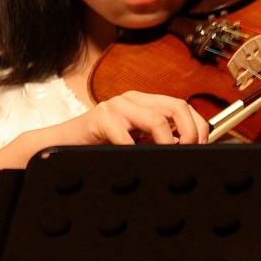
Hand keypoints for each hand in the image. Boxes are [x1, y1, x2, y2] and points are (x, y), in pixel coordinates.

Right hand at [45, 90, 207, 147]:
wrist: (59, 145)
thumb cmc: (96, 146)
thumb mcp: (133, 143)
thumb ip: (156, 142)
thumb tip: (185, 152)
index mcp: (144, 104)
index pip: (182, 106)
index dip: (198, 126)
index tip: (201, 147)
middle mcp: (133, 101)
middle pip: (176, 106)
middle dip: (190, 131)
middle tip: (188, 152)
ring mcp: (116, 107)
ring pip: (156, 119)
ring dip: (167, 142)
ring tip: (166, 157)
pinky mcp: (99, 118)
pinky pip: (124, 134)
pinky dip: (134, 149)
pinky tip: (135, 159)